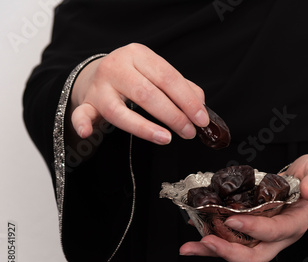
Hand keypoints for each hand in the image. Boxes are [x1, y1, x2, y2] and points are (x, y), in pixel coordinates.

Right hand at [69, 43, 208, 144]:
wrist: (97, 73)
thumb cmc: (135, 76)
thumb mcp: (157, 73)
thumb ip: (182, 87)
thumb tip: (201, 106)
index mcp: (139, 54)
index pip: (168, 77)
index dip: (188, 100)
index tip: (202, 119)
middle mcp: (117, 67)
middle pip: (147, 94)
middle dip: (173, 116)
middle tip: (189, 132)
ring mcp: (99, 86)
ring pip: (120, 110)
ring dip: (146, 128)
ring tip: (166, 138)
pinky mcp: (87, 103)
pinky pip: (82, 114)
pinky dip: (82, 123)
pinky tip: (87, 134)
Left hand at [179, 154, 307, 261]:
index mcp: (295, 224)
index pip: (275, 232)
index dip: (254, 228)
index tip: (232, 220)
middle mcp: (278, 237)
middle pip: (254, 256)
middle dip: (228, 252)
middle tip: (206, 241)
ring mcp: (264, 238)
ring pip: (238, 253)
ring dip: (212, 251)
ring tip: (187, 247)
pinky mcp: (252, 233)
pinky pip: (230, 241)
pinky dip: (211, 239)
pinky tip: (193, 229)